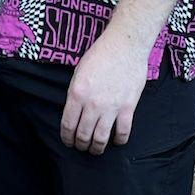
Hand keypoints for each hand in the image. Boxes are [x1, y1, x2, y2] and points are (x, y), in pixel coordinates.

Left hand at [60, 30, 148, 153]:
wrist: (124, 45)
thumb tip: (74, 113)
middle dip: (80, 145)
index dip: (66, 138)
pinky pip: (123, 133)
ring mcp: (111, 107)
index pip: (68, 125)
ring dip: (97, 148)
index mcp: (76, 93)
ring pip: (101, 139)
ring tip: (95, 149)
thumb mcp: (78, 72)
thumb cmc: (100, 55)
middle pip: (83, 135)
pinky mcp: (128, 108)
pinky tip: (116, 140)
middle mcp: (92, 103)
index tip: (68, 142)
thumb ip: (75, 94)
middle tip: (81, 147)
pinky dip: (119, 141)